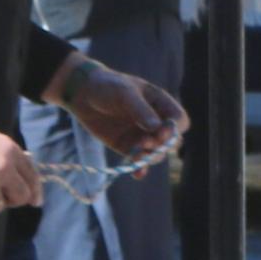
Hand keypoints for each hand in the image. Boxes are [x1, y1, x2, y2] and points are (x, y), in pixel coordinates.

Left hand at [56, 59, 183, 158]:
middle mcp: (154, 121)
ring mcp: (142, 135)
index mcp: (160, 103)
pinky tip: (137, 173)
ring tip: (137, 155)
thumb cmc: (106, 86)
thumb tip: (158, 130)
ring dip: (150, 156)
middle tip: (146, 142)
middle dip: (162, 144)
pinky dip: (140, 168)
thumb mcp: (124, 93)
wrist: (81, 93)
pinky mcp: (127, 146)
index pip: (179, 120)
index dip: (174, 128)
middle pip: (171, 141)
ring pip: (157, 153)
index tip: (161, 131)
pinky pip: (139, 161)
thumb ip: (141, 110)